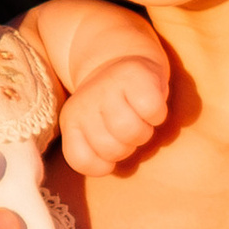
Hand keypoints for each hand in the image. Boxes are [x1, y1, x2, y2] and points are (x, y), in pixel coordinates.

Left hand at [56, 52, 170, 174]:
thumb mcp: (91, 130)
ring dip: (143, 132)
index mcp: (71, 119)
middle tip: (127, 128)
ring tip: (139, 119)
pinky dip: (157, 115)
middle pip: (112, 150)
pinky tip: (150, 107)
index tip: (109, 144)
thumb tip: (109, 166)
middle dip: (127, 146)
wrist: (122, 62)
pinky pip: (152, 112)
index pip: (82, 160)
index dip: (102, 163)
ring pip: (132, 132)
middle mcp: (85, 102)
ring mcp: (109, 87)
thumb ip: (92, 154)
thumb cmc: (111, 108)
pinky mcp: (137, 77)